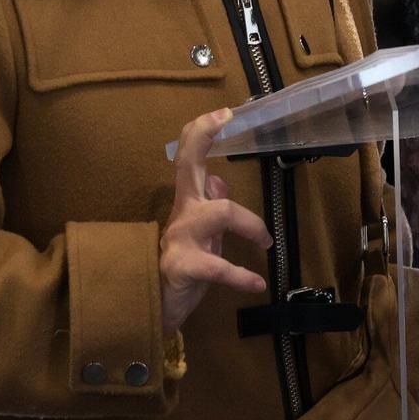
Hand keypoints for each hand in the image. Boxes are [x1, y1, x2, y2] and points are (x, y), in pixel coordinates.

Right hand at [160, 109, 270, 335]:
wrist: (152, 307)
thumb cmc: (183, 265)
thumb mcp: (200, 232)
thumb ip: (210, 205)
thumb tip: (220, 179)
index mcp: (189, 202)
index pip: (189, 158)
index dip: (202, 132)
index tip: (224, 112)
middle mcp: (183, 212)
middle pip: (187, 165)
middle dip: (201, 138)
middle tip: (225, 116)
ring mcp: (180, 238)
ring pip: (222, 212)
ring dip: (252, 224)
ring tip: (266, 243)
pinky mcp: (183, 267)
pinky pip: (218, 267)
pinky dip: (241, 275)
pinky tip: (257, 283)